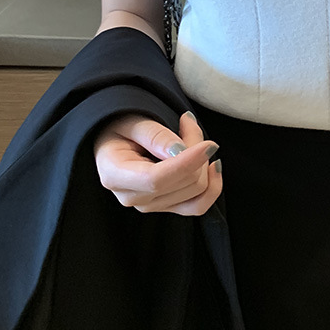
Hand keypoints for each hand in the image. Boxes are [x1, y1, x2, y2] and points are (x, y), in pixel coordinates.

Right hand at [93, 110, 222, 214]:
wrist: (116, 141)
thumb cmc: (121, 129)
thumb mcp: (133, 123)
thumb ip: (155, 136)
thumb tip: (180, 151)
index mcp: (115, 175)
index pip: (156, 179)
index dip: (187, 163)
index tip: (209, 145)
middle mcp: (132, 197)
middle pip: (182, 183)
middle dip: (196, 150)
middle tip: (189, 122)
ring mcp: (150, 206)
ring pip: (196, 192)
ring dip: (204, 161)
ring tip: (191, 135)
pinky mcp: (166, 206)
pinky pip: (198, 206)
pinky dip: (212, 186)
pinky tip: (214, 166)